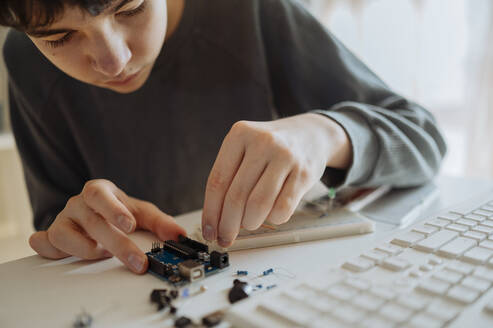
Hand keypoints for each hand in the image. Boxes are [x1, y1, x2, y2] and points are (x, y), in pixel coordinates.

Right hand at [29, 179, 185, 272]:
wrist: (95, 209)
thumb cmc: (118, 210)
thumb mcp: (141, 212)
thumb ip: (160, 222)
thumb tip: (179, 235)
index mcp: (98, 191)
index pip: (100, 194)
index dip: (113, 209)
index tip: (130, 225)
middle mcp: (78, 204)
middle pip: (93, 222)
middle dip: (117, 244)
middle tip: (136, 260)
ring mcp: (63, 220)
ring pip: (65, 235)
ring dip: (87, 249)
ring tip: (104, 253)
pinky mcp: (53, 237)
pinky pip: (45, 243)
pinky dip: (48, 249)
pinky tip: (56, 251)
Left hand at [202, 113, 351, 246]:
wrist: (310, 133)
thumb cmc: (271, 147)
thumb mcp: (245, 149)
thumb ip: (230, 178)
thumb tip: (216, 221)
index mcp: (240, 134)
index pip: (217, 181)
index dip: (211, 212)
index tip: (208, 231)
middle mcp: (262, 142)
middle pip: (236, 195)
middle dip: (228, 225)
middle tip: (226, 238)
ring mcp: (285, 156)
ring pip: (258, 204)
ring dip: (250, 223)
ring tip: (249, 223)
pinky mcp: (304, 173)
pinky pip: (283, 208)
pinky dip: (273, 219)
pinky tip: (271, 215)